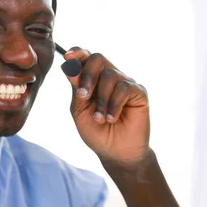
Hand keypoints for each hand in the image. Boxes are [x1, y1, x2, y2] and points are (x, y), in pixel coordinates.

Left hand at [62, 47, 150, 166]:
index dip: (77, 52)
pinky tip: (111, 119)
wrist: (116, 153)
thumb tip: (69, 66)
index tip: (67, 56)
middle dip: (88, 75)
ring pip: (110, 75)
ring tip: (100, 119)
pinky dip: (114, 105)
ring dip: (101, 99)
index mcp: (93, 79)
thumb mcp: (80, 112)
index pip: (85, 57)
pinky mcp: (139, 92)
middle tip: (83, 96)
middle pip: (98, 59)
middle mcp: (109, 77)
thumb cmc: (97, 133)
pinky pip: (124, 88)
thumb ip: (76, 89)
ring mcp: (125, 83)